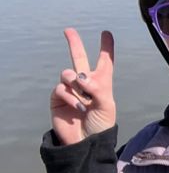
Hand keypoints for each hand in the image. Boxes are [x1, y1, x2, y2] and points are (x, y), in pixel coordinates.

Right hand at [50, 28, 115, 144]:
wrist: (85, 142)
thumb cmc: (101, 124)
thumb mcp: (107, 105)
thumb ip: (97, 88)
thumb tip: (80, 76)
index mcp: (102, 83)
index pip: (105, 62)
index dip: (106, 48)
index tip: (106, 33)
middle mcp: (85, 83)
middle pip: (78, 58)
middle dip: (74, 43)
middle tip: (68, 30)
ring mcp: (70, 89)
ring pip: (68, 73)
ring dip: (76, 83)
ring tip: (83, 98)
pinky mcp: (58, 98)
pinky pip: (61, 88)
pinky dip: (70, 96)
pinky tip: (76, 107)